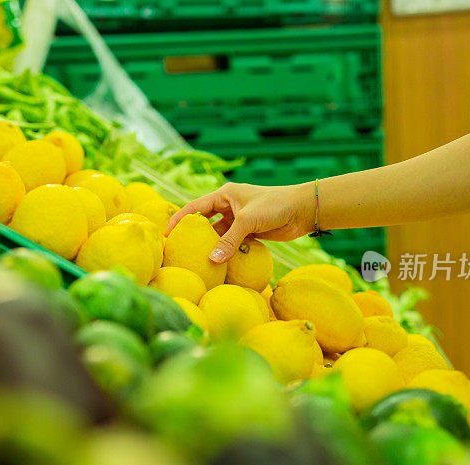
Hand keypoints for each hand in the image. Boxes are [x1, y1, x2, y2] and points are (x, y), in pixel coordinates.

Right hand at [167, 181, 315, 262]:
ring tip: (196, 261)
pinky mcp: (249, 231)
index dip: (180, 219)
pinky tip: (219, 264)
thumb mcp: (248, 222)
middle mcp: (229, 206)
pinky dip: (226, 252)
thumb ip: (229, 241)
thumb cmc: (275, 206)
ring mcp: (239, 220)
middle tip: (178, 250)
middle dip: (193, 235)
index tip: (166, 234)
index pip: (195, 207)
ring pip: (219, 235)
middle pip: (205, 222)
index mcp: (224, 195)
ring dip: (211, 246)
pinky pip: (232, 243)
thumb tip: (212, 261)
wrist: (302, 210)